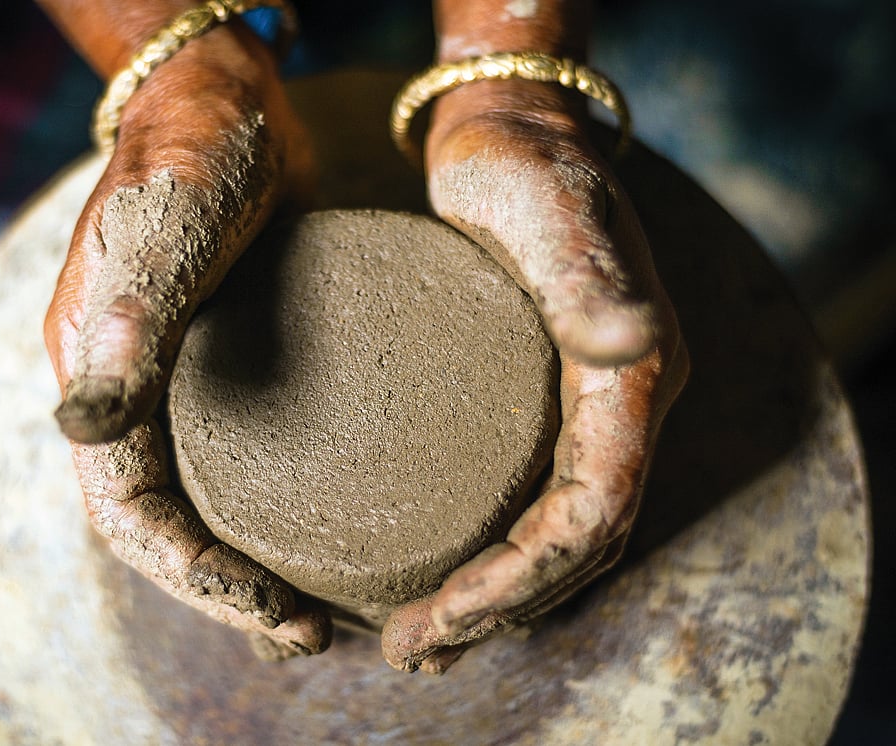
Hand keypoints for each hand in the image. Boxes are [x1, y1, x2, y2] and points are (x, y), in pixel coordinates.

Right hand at [42, 22, 328, 658]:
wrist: (228, 104)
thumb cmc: (189, 156)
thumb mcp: (157, 235)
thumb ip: (126, 330)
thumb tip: (82, 430)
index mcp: (102, 381)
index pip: (132, 515)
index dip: (193, 577)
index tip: (271, 610)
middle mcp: (140, 397)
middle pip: (170, 529)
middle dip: (229, 593)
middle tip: (307, 634)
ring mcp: (189, 387)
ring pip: (211, 505)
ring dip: (256, 566)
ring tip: (318, 612)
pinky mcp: (242, 368)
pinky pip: (254, 460)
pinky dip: (287, 509)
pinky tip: (338, 527)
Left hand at [382, 78, 688, 672]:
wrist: (512, 138)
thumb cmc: (525, 167)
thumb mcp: (553, 209)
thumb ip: (592, 276)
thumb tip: (633, 342)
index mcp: (633, 381)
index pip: (591, 515)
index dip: (523, 580)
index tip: (444, 614)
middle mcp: (617, 410)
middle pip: (573, 550)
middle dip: (499, 610)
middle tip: (416, 648)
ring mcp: (580, 412)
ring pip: (554, 541)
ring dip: (495, 601)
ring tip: (422, 642)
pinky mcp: (538, 406)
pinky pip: (526, 503)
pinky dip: (487, 556)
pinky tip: (436, 577)